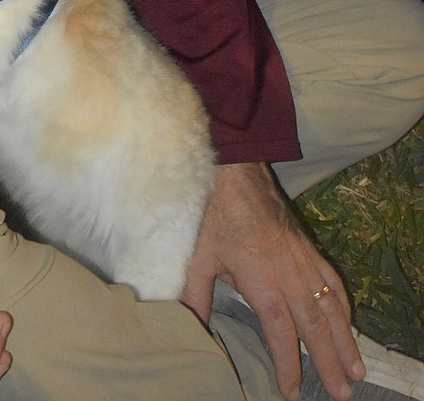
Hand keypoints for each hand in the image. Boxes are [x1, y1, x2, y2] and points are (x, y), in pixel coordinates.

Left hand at [182, 163, 364, 400]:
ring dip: (345, 338)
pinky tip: (347, 322)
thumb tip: (190, 326)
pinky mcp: (308, 245)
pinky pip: (332, 280)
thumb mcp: (197, 253)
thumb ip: (195, 293)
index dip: (289, 362)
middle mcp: (289, 270)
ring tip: (356, 368)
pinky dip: (343, 305)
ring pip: (330, 304)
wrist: (235, 168)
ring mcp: (303, 257)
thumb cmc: (213, 210)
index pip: (280, 329)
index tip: (293, 391)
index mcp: (260, 276)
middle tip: (344, 393)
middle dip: (329, 360)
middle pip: (315, 323)